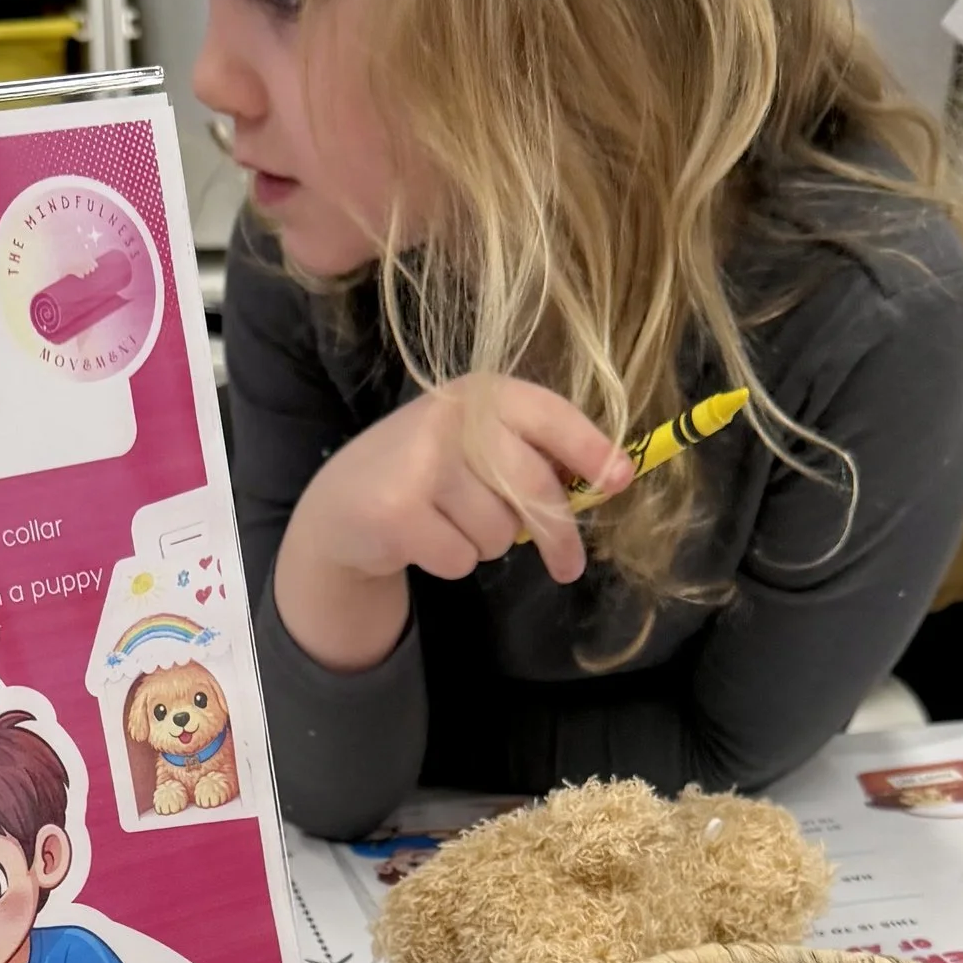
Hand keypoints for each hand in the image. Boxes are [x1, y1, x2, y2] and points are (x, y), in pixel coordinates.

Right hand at [273, 376, 631, 673]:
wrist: (342, 502)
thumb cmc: (427, 474)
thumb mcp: (477, 448)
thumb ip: (529, 456)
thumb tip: (607, 481)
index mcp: (482, 395)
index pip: (549, 415)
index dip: (590, 449)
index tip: (620, 480)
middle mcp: (453, 419)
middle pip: (535, 488)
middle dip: (559, 536)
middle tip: (570, 566)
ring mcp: (422, 463)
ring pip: (499, 533)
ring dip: (486, 544)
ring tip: (451, 524)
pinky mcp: (398, 512)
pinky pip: (461, 558)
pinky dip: (451, 562)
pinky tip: (423, 539)